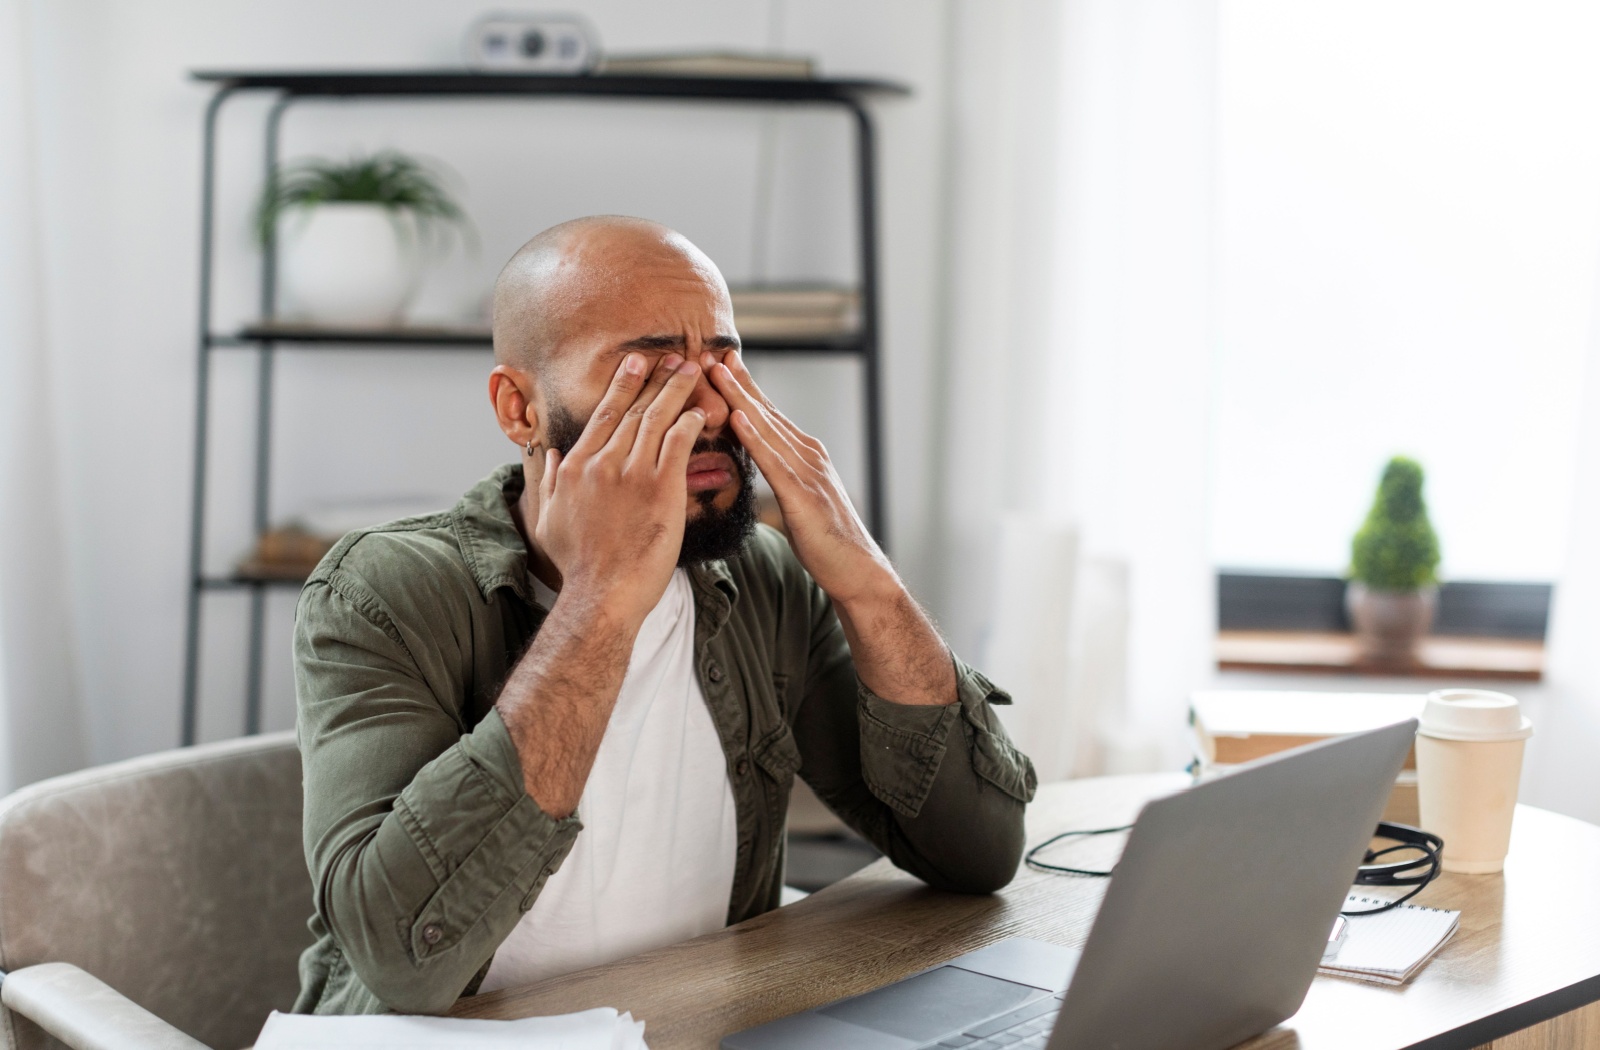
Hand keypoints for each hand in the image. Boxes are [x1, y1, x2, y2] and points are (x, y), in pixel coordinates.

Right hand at [535, 352, 706, 626]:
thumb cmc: (576, 565)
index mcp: (576, 466)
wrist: (603, 593)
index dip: (622, 387)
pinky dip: (690, 423)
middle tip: (671, 357)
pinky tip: (701, 412)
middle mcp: (604, 462)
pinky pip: (679, 444)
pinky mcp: (663, 489)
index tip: (634, 365)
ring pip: (658, 420)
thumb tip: (548, 456)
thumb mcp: (547, 521)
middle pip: (634, 410)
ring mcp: (634, 473)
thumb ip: (546, 483)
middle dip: (655, 380)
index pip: (603, 416)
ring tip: (692, 371)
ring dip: (676, 391)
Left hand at [706, 351, 894, 605]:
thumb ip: (782, 477)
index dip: (746, 388)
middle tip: (712, 353)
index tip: (724, 363)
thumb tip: (762, 466)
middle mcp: (808, 454)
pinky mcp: (803, 494)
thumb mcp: (798, 500)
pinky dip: (754, 436)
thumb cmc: (826, 541)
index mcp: (804, 455)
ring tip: (718, 373)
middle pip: (766, 412)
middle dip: (738, 382)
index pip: (769, 415)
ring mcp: (808, 471)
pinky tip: (737, 418)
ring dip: (740, 398)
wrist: (855, 569)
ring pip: (767, 428)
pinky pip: (773, 461)